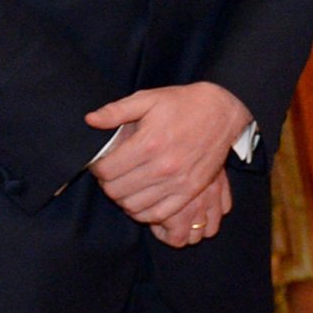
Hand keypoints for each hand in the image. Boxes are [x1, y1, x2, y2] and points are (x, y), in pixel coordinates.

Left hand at [86, 82, 249, 235]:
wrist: (221, 112)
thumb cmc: (182, 103)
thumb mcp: (149, 98)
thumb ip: (117, 111)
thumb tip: (90, 120)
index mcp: (148, 142)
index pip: (107, 170)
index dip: (97, 168)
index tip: (100, 162)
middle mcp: (162, 166)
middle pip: (117, 190)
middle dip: (107, 183)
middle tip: (111, 174)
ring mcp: (177, 182)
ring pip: (134, 206)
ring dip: (123, 198)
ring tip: (124, 185)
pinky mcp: (190, 191)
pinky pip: (158, 214)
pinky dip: (143, 211)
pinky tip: (140, 198)